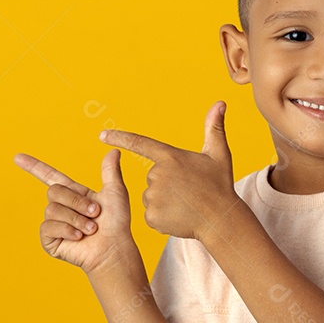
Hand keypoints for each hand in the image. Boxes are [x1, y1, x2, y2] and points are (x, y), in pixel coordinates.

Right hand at [13, 148, 138, 275]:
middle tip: (96, 214)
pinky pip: (48, 226)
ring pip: (52, 209)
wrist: (113, 248)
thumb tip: (114, 150)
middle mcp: (62, 207)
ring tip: (91, 229)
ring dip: (76, 218)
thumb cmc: (117, 223)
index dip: (34, 166)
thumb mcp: (115, 192)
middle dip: (77, 202)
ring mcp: (54, 224)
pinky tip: (78, 237)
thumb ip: (110, 171)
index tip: (17, 157)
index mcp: (73, 194)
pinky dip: (66, 230)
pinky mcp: (49, 240)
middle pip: (54, 191)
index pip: (49, 176)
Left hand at [99, 101, 238, 241]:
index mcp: (170, 157)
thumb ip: (214, 128)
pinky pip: (152, 215)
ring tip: (185, 205)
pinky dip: (163, 217)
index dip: (120, 138)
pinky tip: (180, 217)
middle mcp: (157, 174)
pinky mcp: (152, 215)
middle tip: (188, 191)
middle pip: (153, 177)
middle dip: (166, 185)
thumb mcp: (219, 154)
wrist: (221, 219)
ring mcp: (153, 196)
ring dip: (165, 202)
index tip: (102, 135)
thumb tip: (221, 102)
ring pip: (151, 197)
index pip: (139, 143)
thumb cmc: (220, 186)